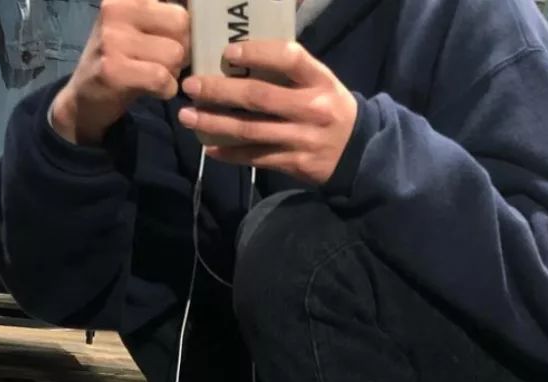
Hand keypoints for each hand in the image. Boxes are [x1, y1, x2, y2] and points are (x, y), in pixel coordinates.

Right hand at [51, 0, 188, 145]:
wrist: (84, 97)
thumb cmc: (121, 60)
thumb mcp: (138, 27)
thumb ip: (165, 16)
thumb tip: (203, 10)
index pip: (177, 3)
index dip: (186, 22)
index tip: (176, 37)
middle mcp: (115, 8)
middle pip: (181, 23)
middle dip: (183, 48)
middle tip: (166, 61)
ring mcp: (112, 39)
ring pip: (175, 53)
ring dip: (174, 72)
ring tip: (156, 75)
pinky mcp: (114, 70)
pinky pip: (162, 78)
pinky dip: (166, 90)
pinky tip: (154, 90)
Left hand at [180, 41, 358, 184]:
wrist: (359, 154)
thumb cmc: (331, 110)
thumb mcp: (322, 83)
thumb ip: (291, 72)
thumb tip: (241, 60)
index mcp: (320, 81)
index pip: (289, 58)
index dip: (256, 52)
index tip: (226, 53)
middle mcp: (312, 109)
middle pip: (259, 97)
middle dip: (219, 91)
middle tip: (191, 86)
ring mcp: (303, 139)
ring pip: (251, 131)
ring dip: (215, 124)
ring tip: (188, 117)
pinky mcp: (295, 164)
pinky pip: (257, 157)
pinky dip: (230, 153)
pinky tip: (209, 148)